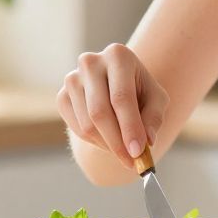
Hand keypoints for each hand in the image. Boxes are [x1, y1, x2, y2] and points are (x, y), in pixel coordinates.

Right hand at [56, 43, 169, 168]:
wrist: (116, 84)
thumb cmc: (140, 90)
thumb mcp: (156, 99)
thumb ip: (154, 117)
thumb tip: (146, 141)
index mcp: (117, 55)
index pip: (121, 97)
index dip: (130, 127)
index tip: (138, 152)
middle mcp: (90, 62)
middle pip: (100, 112)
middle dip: (117, 142)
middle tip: (131, 162)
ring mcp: (72, 78)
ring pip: (87, 124)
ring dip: (107, 145)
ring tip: (124, 150)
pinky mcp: (61, 95)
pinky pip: (76, 128)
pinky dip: (94, 142)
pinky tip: (108, 140)